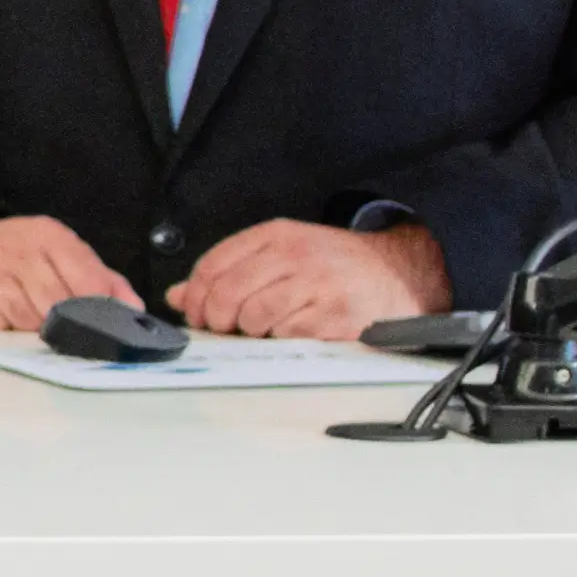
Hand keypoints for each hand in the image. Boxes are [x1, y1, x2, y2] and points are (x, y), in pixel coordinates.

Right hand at [0, 213, 137, 333]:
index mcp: (49, 237)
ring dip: (25, 336)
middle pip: (56, 310)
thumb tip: (135, 310)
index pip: (89, 285)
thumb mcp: (59, 254)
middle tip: (53, 338)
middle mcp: (16, 250)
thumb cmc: (14, 258)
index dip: (95, 316)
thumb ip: (100, 279)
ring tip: (20, 332)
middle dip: (59, 330)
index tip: (96, 334)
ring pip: (22, 323)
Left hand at [177, 215, 448, 339]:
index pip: (214, 264)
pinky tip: (295, 332)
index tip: (196, 314)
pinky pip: (287, 335)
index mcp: (277, 235)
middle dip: (217, 319)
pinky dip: (283, 340)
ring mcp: (317, 285)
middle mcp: (296, 255)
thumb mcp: (282, 256)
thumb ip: (230, 272)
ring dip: (251, 331)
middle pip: (227, 293)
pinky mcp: (335, 316)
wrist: (398, 274)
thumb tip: (178, 296)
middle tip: (226, 328)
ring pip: (254, 316)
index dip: (196, 296)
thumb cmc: (334, 268)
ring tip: (266, 328)